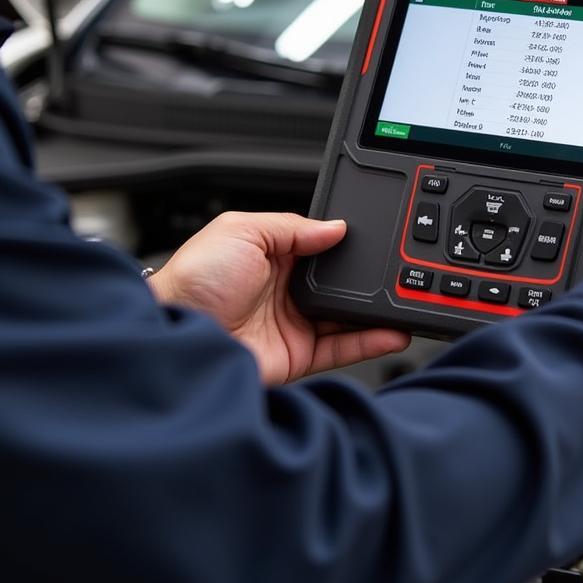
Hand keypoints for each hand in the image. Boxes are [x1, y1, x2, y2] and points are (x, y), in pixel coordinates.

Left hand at [147, 212, 410, 384]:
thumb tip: (335, 226)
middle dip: (366, 279)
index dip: (345, 245)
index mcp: (272, 254)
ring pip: (347, 317)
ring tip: (405, 302)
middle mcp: (286, 289)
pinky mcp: (298, 356)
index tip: (375, 241)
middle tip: (396, 272)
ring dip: (376, 311)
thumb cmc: (193, 279)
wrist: (177, 334)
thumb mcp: (241, 230)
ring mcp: (293, 323)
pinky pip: (343, 348)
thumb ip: (292, 227)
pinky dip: (370, 341)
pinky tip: (391, 331)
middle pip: (338, 283)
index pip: (321, 247)